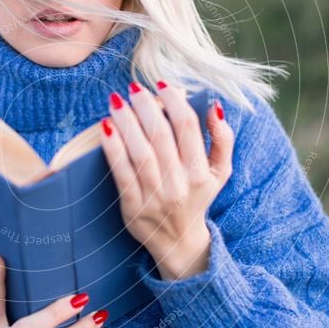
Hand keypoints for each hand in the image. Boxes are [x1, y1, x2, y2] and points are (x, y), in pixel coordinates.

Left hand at [99, 81, 233, 279]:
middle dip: (145, 106)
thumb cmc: (197, 198)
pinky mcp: (133, 206)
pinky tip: (106, 128)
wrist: (178, 242)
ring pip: (140, 151)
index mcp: (201, 172)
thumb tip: (214, 106)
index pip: (187, 127)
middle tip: (134, 89)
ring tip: (116, 102)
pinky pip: (121, 172)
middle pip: (160, 135)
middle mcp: (179, 184)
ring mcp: (155, 196)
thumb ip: (222, 139)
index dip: (174, 101)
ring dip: (126, 122)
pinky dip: (113, 149)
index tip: (161, 85)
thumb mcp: (220, 172)